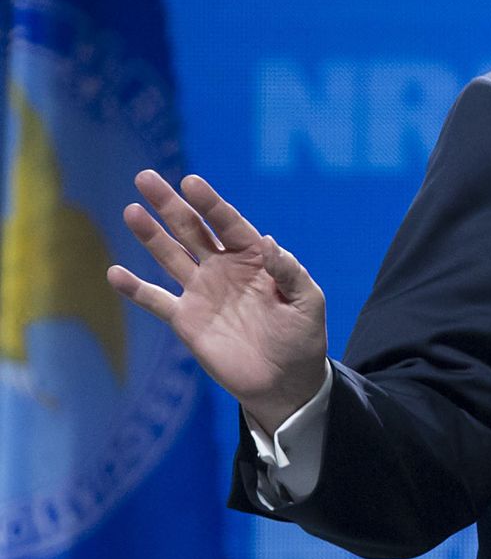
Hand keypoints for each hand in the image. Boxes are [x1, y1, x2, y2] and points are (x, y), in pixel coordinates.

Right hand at [106, 170, 327, 431]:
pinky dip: (135, 288)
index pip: (228, 223)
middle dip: (170, 205)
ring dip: (150, 234)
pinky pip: (156, 300)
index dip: (210, 203)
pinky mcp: (186, 319)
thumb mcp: (308, 302)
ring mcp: (202, 292)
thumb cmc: (302, 337)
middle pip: (192, 230)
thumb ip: (290, 272)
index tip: (190, 182)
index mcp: (254, 258)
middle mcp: (223, 268)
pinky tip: (114, 272)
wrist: (285, 381)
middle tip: (146, 178)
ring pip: (170, 255)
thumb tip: (268, 240)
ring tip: (132, 210)